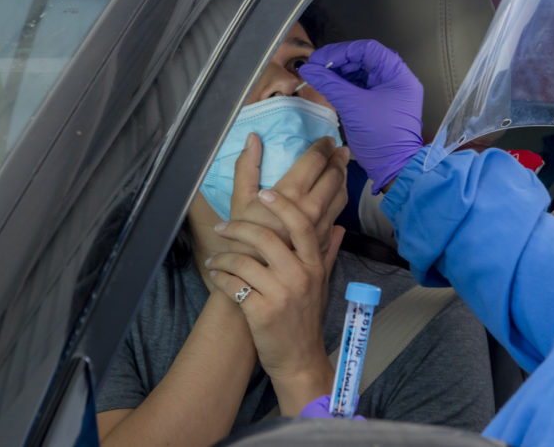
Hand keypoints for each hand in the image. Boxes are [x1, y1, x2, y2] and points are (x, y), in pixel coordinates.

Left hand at [207, 191, 344, 414]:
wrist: (299, 359)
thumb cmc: (307, 319)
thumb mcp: (322, 284)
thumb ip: (328, 252)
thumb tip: (338, 226)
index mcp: (314, 266)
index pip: (301, 225)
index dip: (282, 206)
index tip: (265, 193)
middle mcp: (300, 277)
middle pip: (267, 238)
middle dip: (239, 228)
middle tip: (224, 227)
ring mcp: (281, 295)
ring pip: (244, 261)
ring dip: (223, 256)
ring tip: (215, 259)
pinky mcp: (261, 312)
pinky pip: (233, 285)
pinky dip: (221, 278)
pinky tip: (217, 276)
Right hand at [230, 133, 348, 255]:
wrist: (256, 279)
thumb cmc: (243, 240)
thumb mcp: (240, 201)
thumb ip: (247, 168)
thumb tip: (253, 138)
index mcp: (291, 194)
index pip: (315, 161)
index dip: (323, 146)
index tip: (326, 139)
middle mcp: (312, 208)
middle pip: (333, 175)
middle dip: (337, 158)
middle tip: (338, 148)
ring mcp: (321, 225)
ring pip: (341, 194)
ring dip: (342, 176)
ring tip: (341, 165)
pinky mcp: (325, 238)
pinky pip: (338, 211)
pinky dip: (339, 195)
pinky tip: (336, 191)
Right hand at [299, 40, 423, 190]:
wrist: (393, 167)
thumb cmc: (381, 136)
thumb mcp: (352, 106)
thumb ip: (329, 84)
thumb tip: (308, 69)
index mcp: (397, 74)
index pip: (368, 49)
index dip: (342, 51)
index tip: (321, 60)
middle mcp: (396, 79)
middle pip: (364, 59)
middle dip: (339, 62)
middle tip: (317, 68)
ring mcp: (388, 92)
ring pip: (361, 73)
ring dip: (340, 74)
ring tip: (321, 78)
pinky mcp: (380, 104)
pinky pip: (360, 87)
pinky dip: (344, 86)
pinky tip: (330, 88)